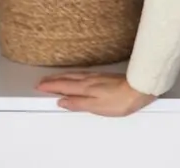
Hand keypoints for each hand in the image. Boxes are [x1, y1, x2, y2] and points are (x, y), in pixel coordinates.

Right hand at [34, 72, 155, 116]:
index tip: (40, 86)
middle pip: (67, 78)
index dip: (50, 86)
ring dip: (62, 76)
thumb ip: (78, 103)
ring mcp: (97, 76)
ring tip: (54, 77)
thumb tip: (62, 101)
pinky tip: (76, 75)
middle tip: (42, 81)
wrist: (140, 88)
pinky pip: (82, 73)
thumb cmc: (121, 99)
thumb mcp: (97, 107)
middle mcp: (90, 79)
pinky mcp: (104, 76)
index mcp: (85, 88)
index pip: (63, 86)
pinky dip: (73, 74)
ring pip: (74, 74)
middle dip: (53, 79)